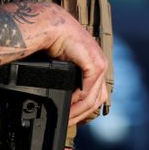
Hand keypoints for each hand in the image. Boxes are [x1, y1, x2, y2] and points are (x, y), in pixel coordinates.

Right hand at [44, 6, 108, 125]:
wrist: (49, 27)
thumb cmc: (51, 43)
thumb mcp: (60, 67)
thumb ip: (65, 82)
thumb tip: (60, 100)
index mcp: (93, 66)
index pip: (94, 95)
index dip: (82, 111)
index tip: (68, 120)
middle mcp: (99, 65)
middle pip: (96, 100)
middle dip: (81, 114)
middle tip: (66, 122)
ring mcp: (99, 64)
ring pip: (93, 98)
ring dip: (78, 110)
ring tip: (65, 116)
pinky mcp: (95, 64)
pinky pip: (88, 89)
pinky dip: (77, 99)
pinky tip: (67, 103)